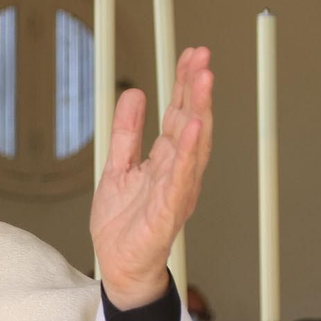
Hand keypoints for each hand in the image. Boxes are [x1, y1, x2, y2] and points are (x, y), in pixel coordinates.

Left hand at [90, 47, 214, 308]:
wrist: (118, 266)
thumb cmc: (124, 224)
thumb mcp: (118, 167)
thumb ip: (126, 132)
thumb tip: (133, 92)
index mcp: (167, 161)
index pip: (179, 115)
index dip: (185, 84)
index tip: (191, 54)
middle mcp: (179, 172)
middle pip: (191, 123)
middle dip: (196, 88)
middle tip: (202, 55)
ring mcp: (176, 190)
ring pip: (192, 145)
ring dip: (199, 111)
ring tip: (203, 80)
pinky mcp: (168, 210)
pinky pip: (181, 177)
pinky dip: (189, 152)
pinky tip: (194, 127)